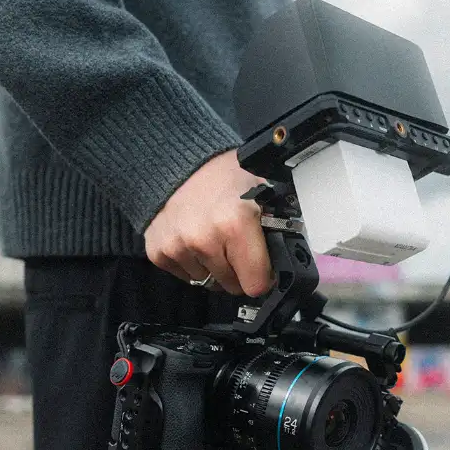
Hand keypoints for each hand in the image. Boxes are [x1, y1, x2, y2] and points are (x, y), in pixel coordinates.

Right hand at [144, 150, 273, 296]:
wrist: (181, 163)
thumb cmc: (226, 177)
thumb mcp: (264, 194)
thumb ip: (278, 228)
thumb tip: (293, 259)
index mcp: (235, 224)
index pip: (256, 284)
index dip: (262, 276)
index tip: (262, 265)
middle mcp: (204, 239)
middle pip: (231, 286)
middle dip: (238, 270)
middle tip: (237, 244)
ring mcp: (177, 247)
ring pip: (207, 282)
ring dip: (213, 266)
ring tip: (213, 236)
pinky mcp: (157, 251)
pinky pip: (184, 276)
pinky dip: (191, 262)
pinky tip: (194, 239)